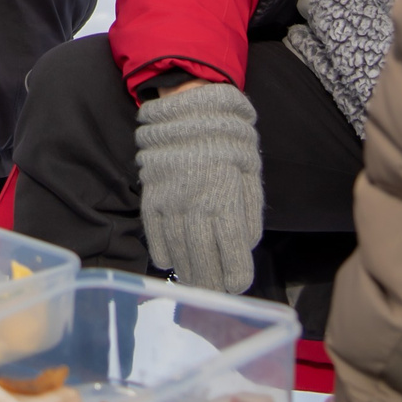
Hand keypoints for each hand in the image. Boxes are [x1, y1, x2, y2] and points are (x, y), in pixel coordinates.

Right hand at [134, 80, 260, 292]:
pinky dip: (160, 251)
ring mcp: (170, 201)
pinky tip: (169, 261)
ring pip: (176, 250)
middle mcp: (196, 206)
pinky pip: (153, 231)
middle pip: (202, 259)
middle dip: (209, 283)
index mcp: (226, 200)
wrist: (190, 107)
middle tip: (213, 295)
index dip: (235, 276)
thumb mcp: (250, 171)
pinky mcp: (151, 194)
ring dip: (186, 272)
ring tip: (192, 284)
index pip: (232, 253)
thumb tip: (247, 244)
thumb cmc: (228, 139)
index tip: (236, 286)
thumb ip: (249, 211)